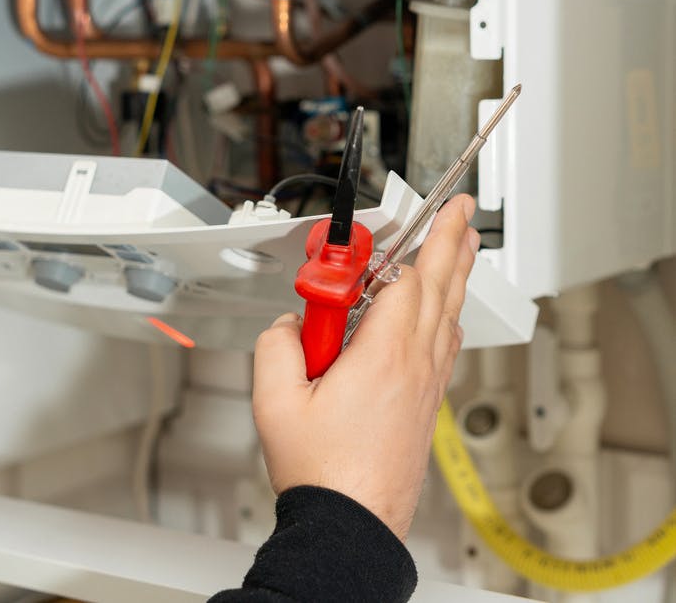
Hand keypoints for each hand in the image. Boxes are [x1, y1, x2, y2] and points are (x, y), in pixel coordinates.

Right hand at [252, 195, 478, 540]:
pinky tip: (442, 314)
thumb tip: (289, 324)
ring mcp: (426, 388)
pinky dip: (446, 316)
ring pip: (447, 316)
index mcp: (382, 357)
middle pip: (440, 289)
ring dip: (455, 276)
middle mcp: (414, 367)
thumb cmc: (323, 474)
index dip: (412, 243)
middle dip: (453, 243)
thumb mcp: (274, 401)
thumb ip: (275, 345)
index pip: (406, 281)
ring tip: (461, 250)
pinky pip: (443, 346)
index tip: (422, 213)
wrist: (352, 526)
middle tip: (463, 213)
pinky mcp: (425, 406)